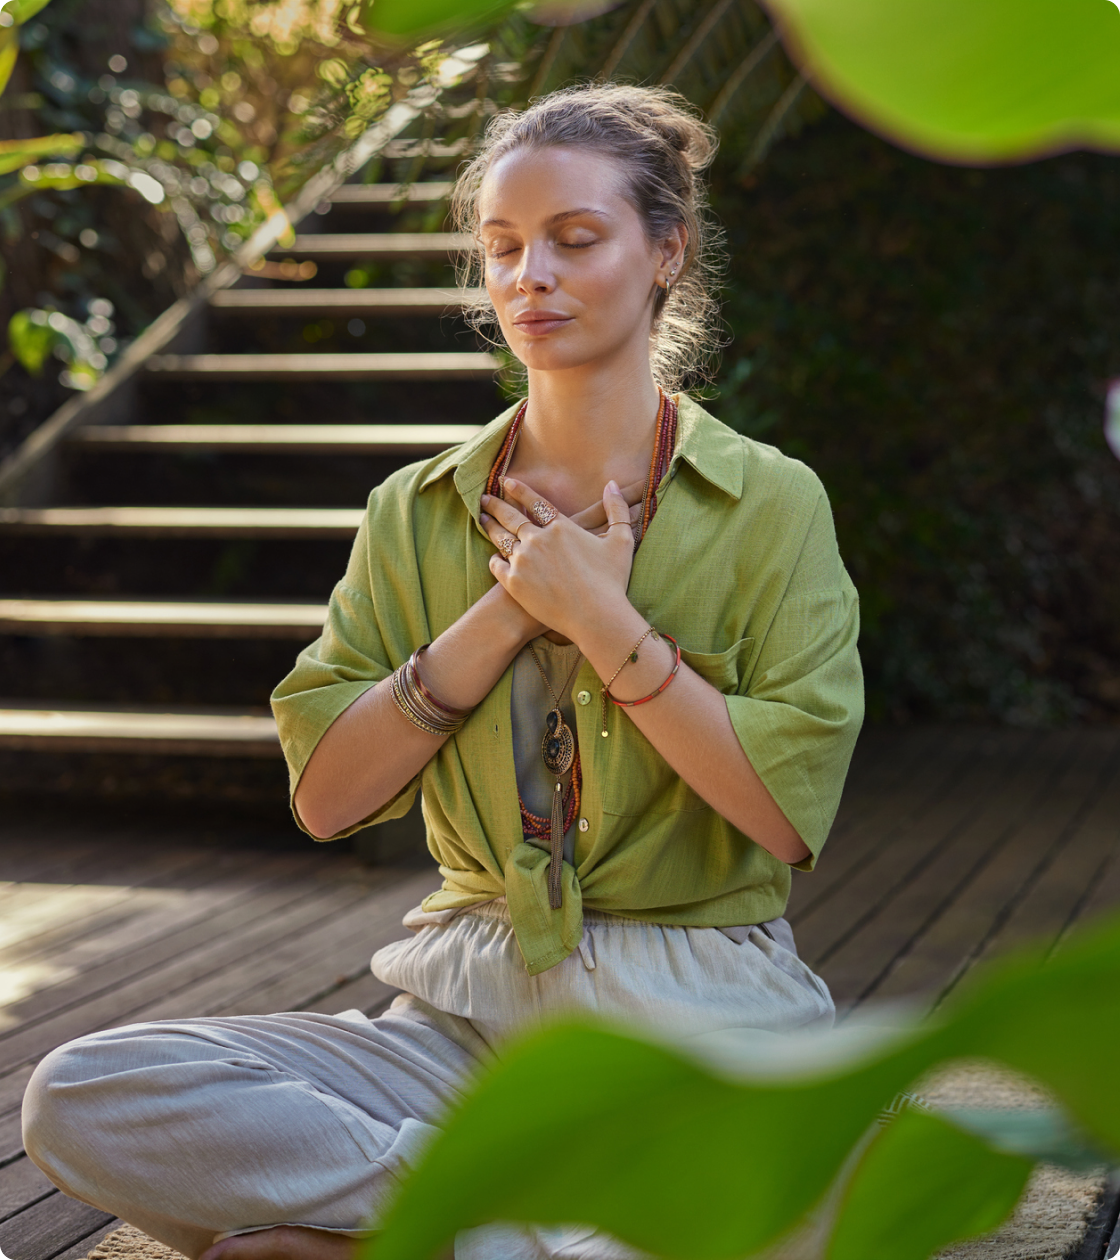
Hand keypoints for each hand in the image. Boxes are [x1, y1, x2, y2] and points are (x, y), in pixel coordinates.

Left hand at [480, 476, 635, 644]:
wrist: (596, 617)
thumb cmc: (612, 581)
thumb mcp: (621, 540)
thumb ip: (617, 509)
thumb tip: (612, 483)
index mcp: (561, 527)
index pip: (535, 503)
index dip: (519, 490)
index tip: (506, 482)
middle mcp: (538, 540)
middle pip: (511, 517)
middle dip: (496, 505)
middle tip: (484, 499)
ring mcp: (523, 561)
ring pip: (501, 539)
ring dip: (491, 527)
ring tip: (483, 520)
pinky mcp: (514, 583)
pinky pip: (497, 566)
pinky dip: (495, 559)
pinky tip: (494, 557)